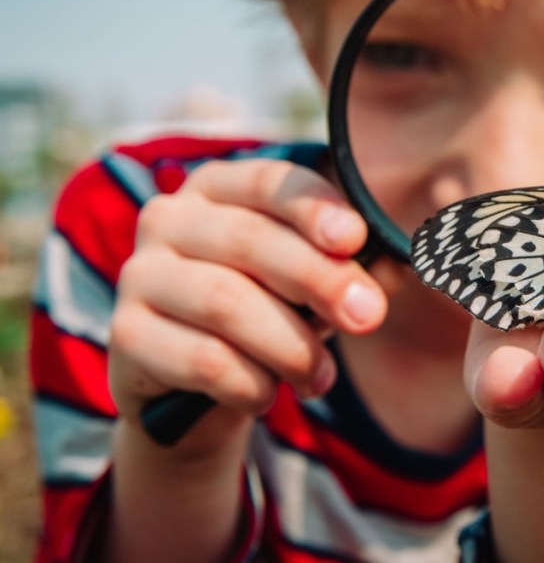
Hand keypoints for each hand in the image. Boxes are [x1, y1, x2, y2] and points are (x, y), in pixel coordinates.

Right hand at [108, 159, 387, 453]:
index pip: (270, 182)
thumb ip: (340, 269)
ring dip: (290, 345)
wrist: (196, 385)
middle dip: (320, 281)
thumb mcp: (306, 282)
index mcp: (219, 187)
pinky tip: (267, 394)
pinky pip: (201, 359)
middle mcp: (170, 218)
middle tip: (368, 317)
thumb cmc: (266, 311)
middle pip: (252, 242)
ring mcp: (140, 274)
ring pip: (227, 303)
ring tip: (321, 377)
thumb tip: (385, 281)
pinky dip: (249, 382)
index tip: (355, 239)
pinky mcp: (125, 334)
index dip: (314, 207)